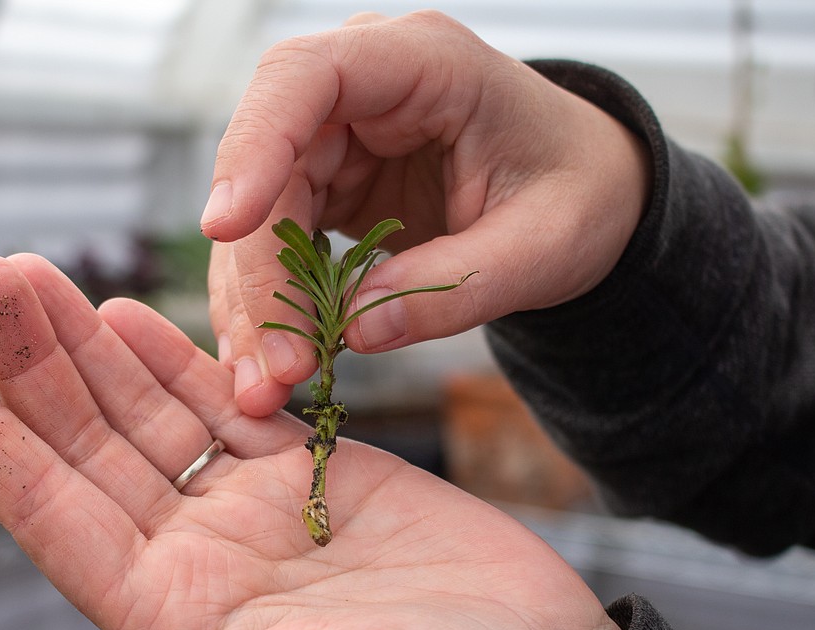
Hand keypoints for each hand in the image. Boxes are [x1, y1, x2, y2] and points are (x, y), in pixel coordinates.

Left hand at [0, 253, 623, 629]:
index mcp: (173, 617)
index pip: (51, 515)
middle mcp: (198, 557)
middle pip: (89, 444)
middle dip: (30, 363)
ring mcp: (255, 509)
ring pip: (151, 413)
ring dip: (90, 346)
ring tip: (33, 278)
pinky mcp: (318, 470)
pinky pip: (231, 403)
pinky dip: (180, 357)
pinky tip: (134, 313)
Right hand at [203, 10, 650, 415]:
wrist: (588, 195)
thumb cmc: (579, 194)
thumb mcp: (542, 247)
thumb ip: (456, 286)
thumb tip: (356, 333)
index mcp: (422, 62)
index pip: (305, 78)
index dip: (254, 145)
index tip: (226, 226)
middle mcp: (363, 88)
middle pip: (267, 163)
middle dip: (259, 270)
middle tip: (274, 365)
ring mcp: (338, 136)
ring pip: (258, 212)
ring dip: (256, 301)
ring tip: (268, 383)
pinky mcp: (328, 184)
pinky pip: (275, 242)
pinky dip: (272, 304)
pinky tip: (274, 360)